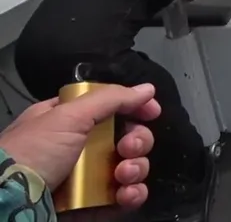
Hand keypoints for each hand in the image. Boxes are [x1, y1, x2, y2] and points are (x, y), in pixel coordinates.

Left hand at [0, 83, 159, 210]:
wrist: (9, 200)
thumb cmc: (34, 151)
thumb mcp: (67, 114)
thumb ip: (111, 99)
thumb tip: (147, 89)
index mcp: (69, 122)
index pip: (112, 108)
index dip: (134, 108)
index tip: (151, 111)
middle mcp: (81, 148)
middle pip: (127, 137)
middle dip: (137, 140)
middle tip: (128, 147)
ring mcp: (88, 178)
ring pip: (130, 166)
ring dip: (136, 167)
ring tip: (123, 173)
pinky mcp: (95, 205)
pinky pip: (125, 196)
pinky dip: (133, 194)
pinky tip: (126, 193)